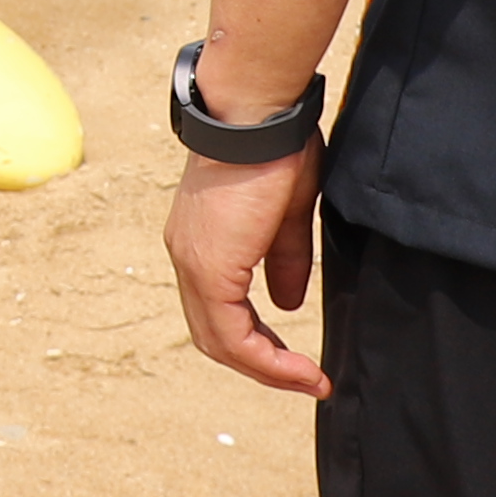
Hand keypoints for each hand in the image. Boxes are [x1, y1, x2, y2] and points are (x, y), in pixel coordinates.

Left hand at [166, 146, 332, 398]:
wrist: (257, 115)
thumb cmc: (274, 146)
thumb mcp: (285, 213)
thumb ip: (282, 258)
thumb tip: (288, 303)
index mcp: (201, 242)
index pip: (220, 310)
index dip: (258, 341)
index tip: (296, 359)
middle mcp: (187, 256)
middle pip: (215, 334)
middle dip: (262, 363)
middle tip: (303, 378)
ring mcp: (193, 264)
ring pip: (220, 341)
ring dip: (266, 369)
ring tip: (308, 381)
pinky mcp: (209, 268)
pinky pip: (232, 334)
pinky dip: (265, 359)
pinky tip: (299, 368)